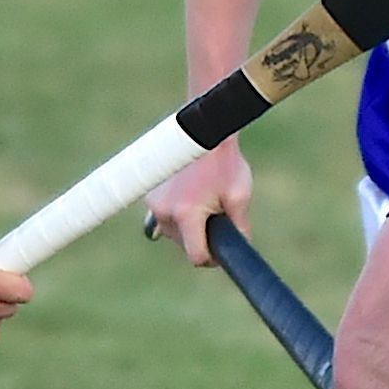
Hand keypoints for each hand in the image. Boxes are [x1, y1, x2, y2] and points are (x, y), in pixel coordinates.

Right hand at [143, 141, 253, 266]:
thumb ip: (240, 228)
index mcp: (186, 214)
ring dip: (189, 226)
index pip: (197, 257)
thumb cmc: (225, 162)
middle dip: (201, 236)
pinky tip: (189, 196)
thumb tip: (239, 251)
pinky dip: (178, 215)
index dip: (212, 257)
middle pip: (185, 245)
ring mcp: (153, 204)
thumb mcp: (239, 195)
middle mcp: (164, 213)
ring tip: (203, 199)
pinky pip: (165, 218)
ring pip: (174, 233)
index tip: (222, 247)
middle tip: (216, 211)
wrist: (203, 131)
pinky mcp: (149, 196)